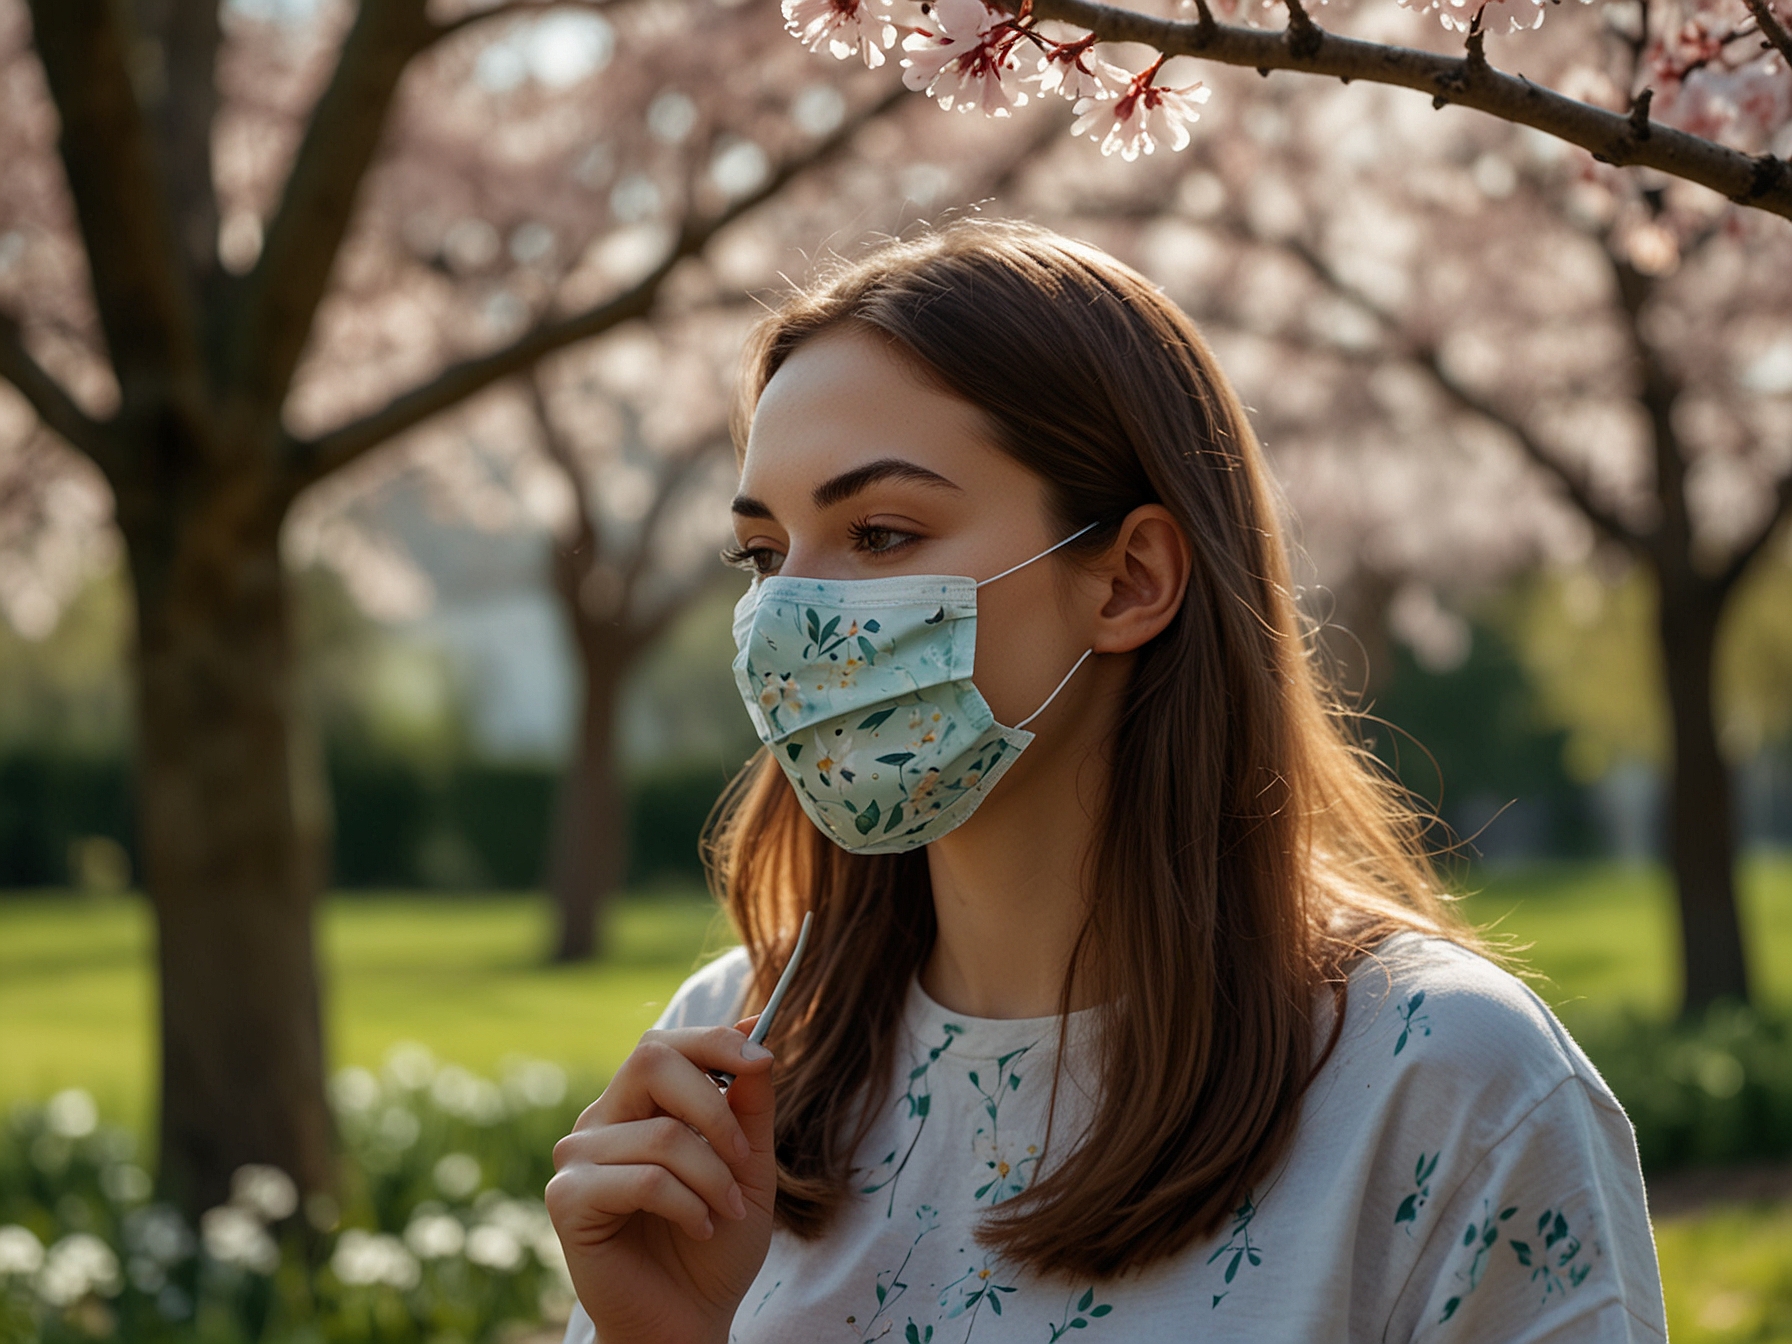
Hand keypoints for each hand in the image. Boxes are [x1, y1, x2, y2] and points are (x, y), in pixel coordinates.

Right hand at [547, 1018, 776, 1343]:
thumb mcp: (748, 1165)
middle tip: (743, 1154)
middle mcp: (602, 1120)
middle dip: (713, 1104)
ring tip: (726, 1210)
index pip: (665, 1043)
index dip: (716, 1041)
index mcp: (639, 1104)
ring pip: (661, 1135)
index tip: (764, 1058)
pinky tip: (698, 1229)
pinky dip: (686, 1204)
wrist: (689, 1319)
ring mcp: (578, 1157)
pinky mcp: (567, 1200)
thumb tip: (756, 1033)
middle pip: (650, 1059)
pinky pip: (643, 1180)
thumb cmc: (716, 1242)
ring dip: (712, 1176)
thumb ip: (750, 1103)